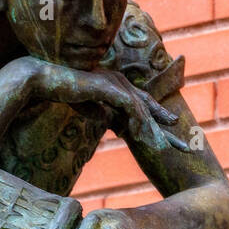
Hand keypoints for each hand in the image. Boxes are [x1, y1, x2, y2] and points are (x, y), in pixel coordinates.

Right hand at [20, 58, 189, 153]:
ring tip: (167, 150)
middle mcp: (121, 83)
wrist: (43, 78)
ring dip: (156, 132)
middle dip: (167, 129)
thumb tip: (110, 121)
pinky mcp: (109, 88)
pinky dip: (141, 125)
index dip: (158, 119)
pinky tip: (148, 139)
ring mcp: (116, 84)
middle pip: (150, 107)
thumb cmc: (63, 89)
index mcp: (117, 86)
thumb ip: (100, 112)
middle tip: (184, 147)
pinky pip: (131, 109)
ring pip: (143, 111)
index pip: (143, 104)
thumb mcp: (86, 105)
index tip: (172, 133)